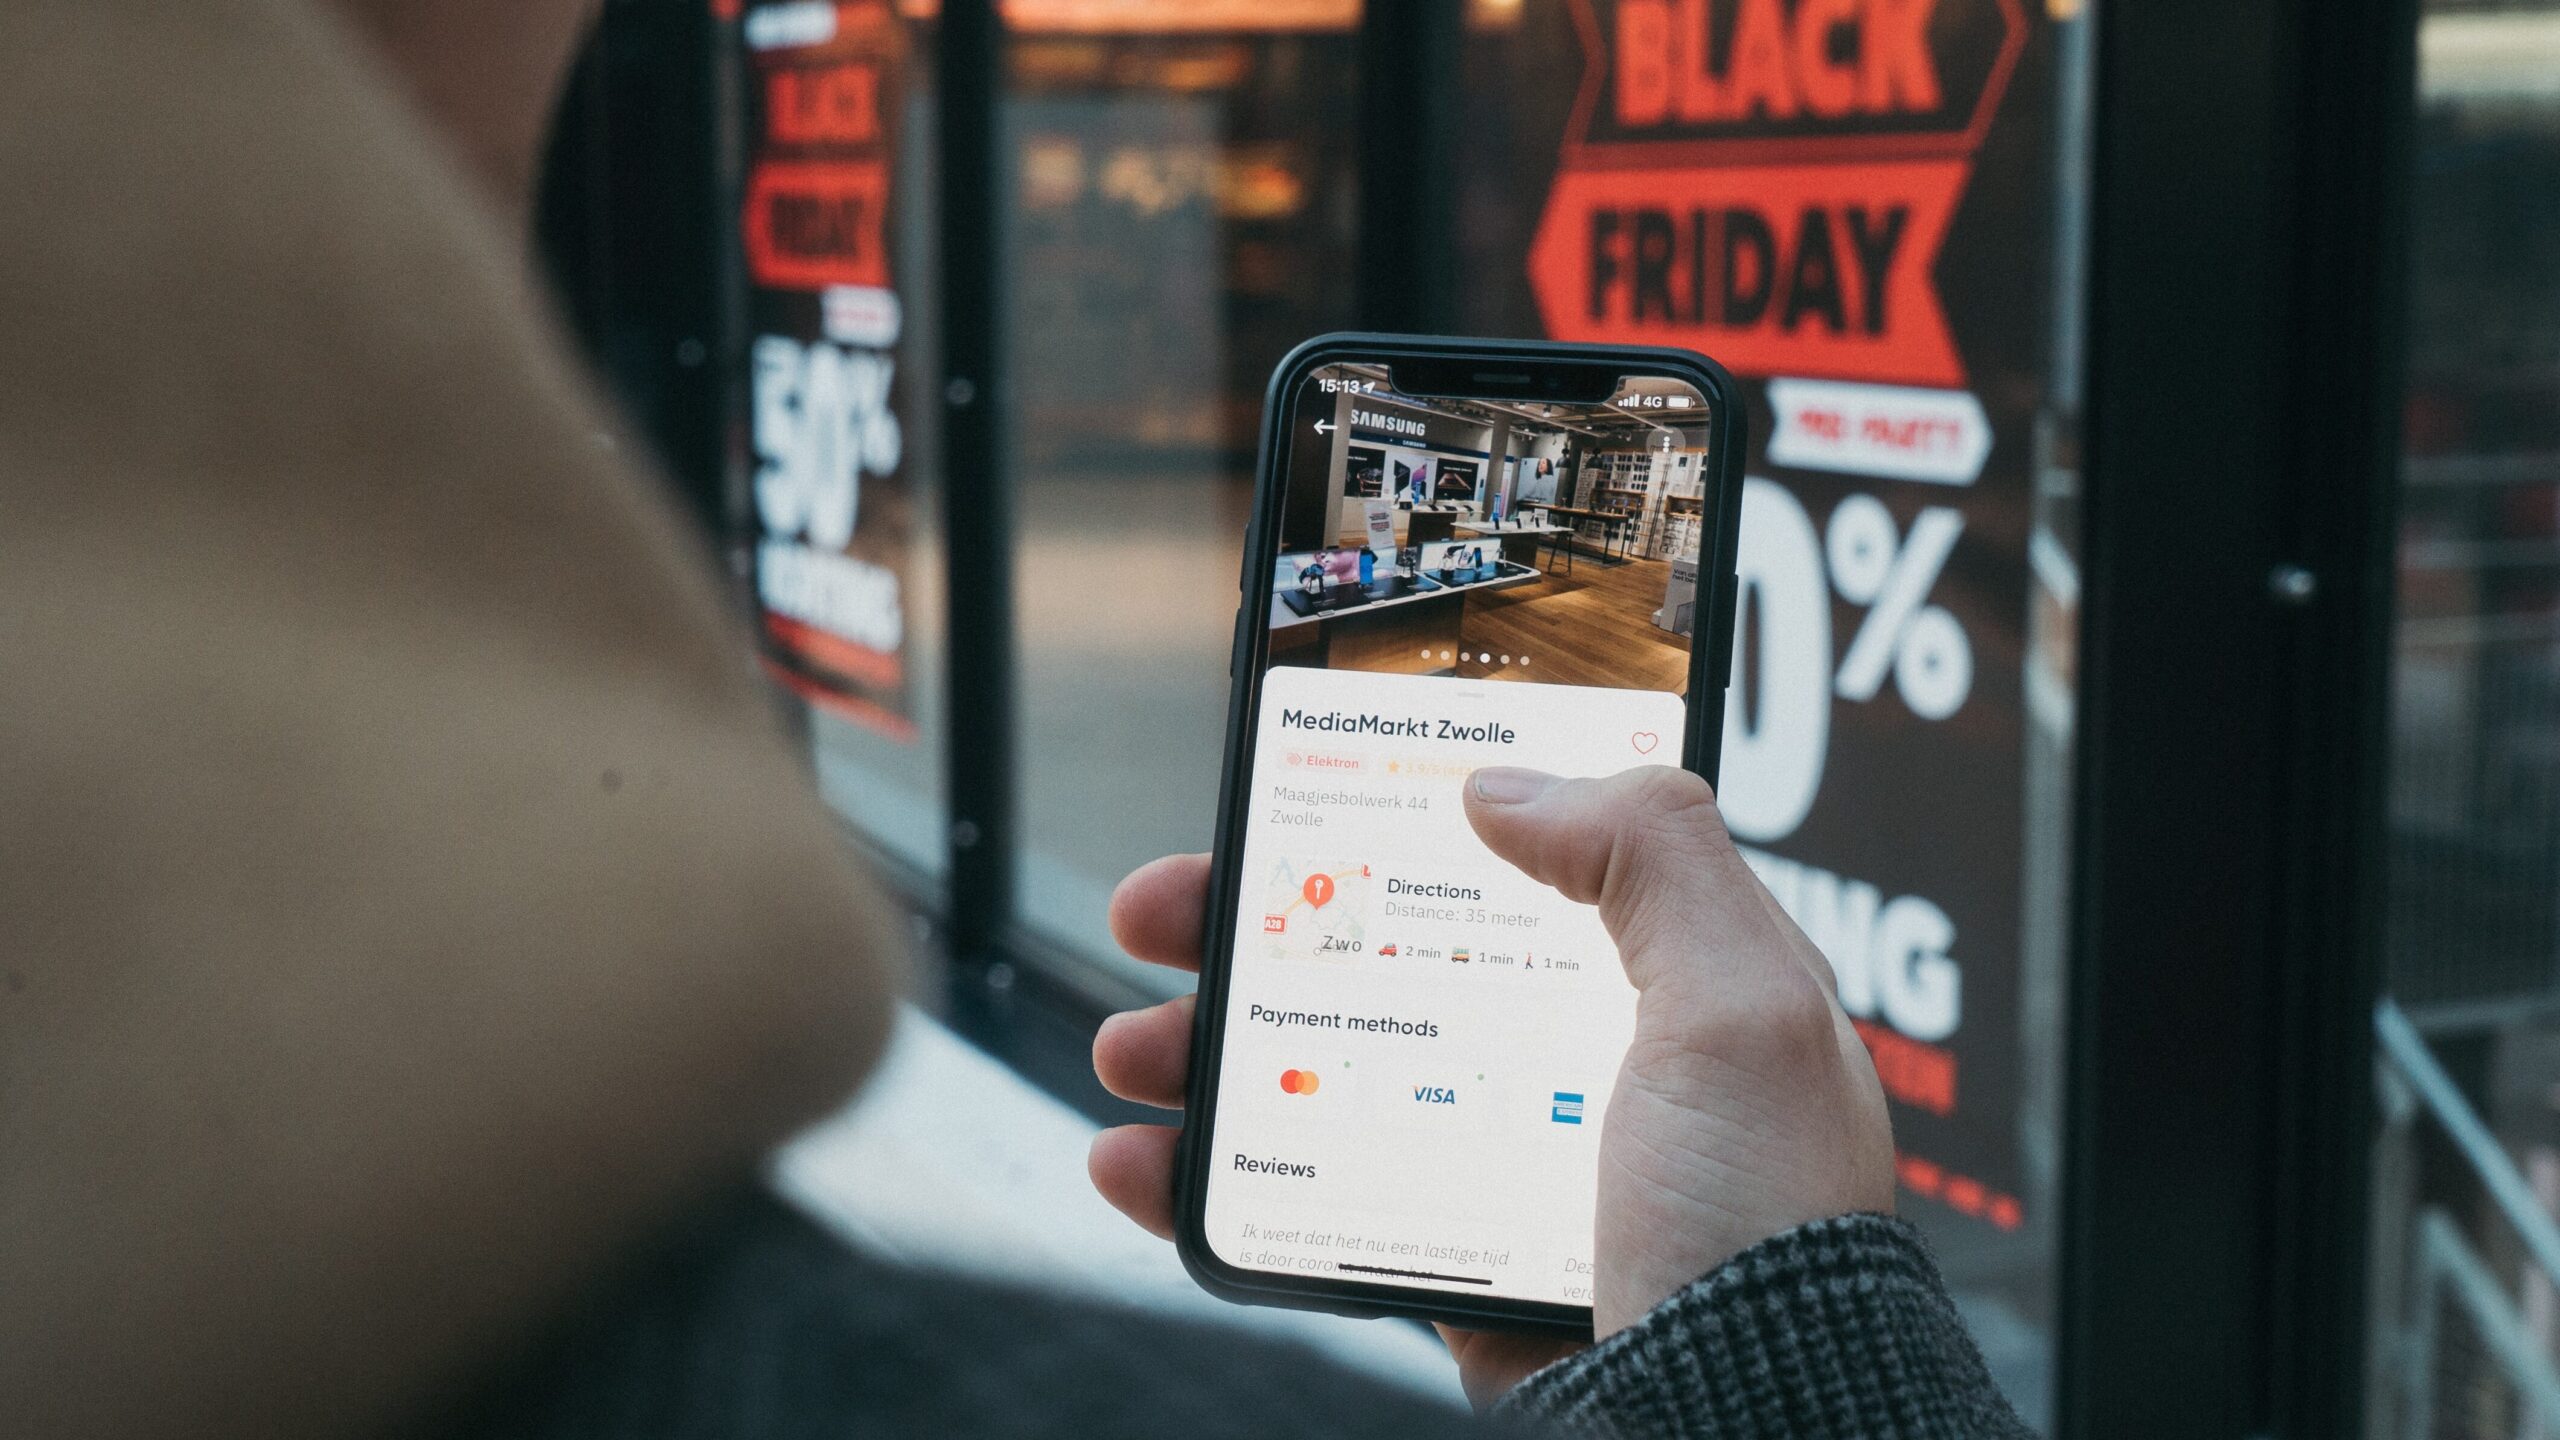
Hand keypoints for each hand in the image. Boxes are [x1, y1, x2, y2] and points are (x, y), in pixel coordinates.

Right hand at [1087, 766, 1894, 1406]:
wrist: (1730, 1429)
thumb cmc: (1763, 1230)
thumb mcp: (1742, 1008)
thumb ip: (1651, 856)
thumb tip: (1507, 782)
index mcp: (1658, 979)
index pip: (1517, 855)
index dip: (1399, 814)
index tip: (1298, 787)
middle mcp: (1574, 1057)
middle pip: (1386, 953)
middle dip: (1258, 925)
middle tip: (1164, 909)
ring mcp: (1500, 1159)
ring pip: (1324, 1071)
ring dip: (1206, 1048)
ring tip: (1131, 1048)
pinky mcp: (1445, 1255)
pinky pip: (1305, 1198)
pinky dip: (1210, 1179)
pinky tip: (1145, 1163)